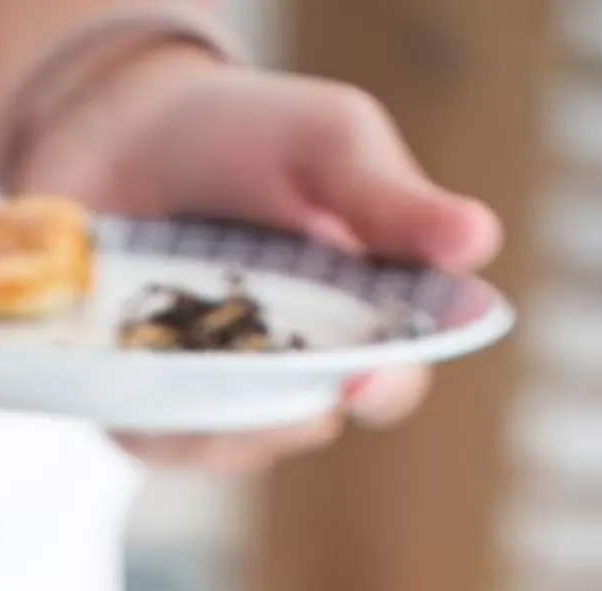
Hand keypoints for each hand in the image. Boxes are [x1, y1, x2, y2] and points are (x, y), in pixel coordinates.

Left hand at [19, 52, 503, 474]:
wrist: (122, 132)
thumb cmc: (245, 135)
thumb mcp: (328, 144)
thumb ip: (389, 200)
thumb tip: (479, 239)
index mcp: (363, 314)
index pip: (394, 376)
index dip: (386, 386)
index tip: (364, 379)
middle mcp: (295, 370)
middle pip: (307, 425)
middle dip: (287, 412)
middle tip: (255, 372)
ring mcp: (219, 398)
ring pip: (229, 447)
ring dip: (212, 413)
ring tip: (183, 353)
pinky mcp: (144, 411)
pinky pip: (155, 441)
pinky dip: (149, 409)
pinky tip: (132, 359)